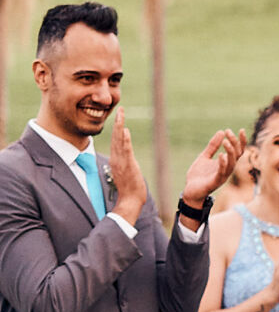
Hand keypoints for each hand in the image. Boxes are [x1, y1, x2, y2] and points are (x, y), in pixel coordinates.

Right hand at [108, 107, 147, 225]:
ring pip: (119, 141)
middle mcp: (116, 159)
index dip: (117, 129)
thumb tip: (126, 155)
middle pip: (116, 137)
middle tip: (120, 110)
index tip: (120, 117)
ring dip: (120, 127)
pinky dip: (125, 140)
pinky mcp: (127, 166)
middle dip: (118, 123)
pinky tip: (126, 131)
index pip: (116, 141)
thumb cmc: (129, 189)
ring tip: (121, 114)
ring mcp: (121, 162)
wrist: (129, 201)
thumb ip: (125, 162)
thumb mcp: (126, 172)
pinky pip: (125, 151)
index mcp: (116, 160)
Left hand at [182, 128, 245, 207]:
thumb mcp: (204, 156)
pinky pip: (221, 172)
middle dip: (235, 143)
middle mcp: (227, 169)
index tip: (240, 130)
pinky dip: (222, 163)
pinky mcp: (215, 182)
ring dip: (230, 152)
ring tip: (226, 141)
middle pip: (237, 155)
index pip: (238, 151)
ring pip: (232, 164)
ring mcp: (222, 176)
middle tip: (228, 132)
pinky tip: (221, 155)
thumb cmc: (199, 175)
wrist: (190, 191)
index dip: (241, 141)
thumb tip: (221, 132)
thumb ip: (212, 146)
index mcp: (226, 163)